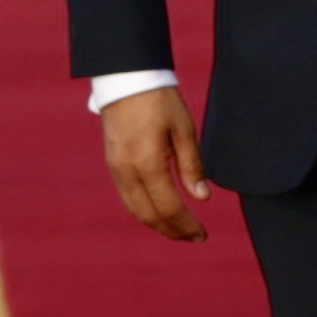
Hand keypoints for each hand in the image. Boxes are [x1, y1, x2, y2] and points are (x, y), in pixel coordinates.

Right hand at [101, 84, 209, 241]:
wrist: (126, 78)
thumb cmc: (160, 99)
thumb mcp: (184, 129)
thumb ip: (192, 166)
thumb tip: (202, 198)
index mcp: (148, 163)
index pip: (169, 208)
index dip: (187, 225)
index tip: (203, 234)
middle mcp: (128, 171)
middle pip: (150, 216)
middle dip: (173, 231)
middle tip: (195, 237)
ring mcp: (116, 169)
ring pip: (136, 210)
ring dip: (158, 225)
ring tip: (180, 230)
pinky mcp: (112, 164)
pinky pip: (128, 198)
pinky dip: (145, 212)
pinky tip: (160, 212)